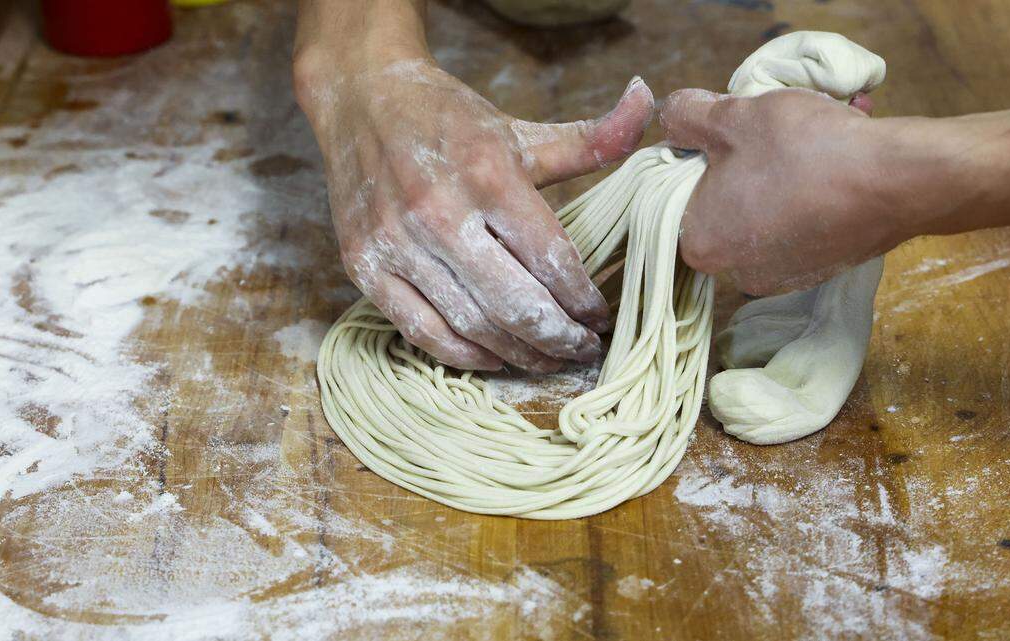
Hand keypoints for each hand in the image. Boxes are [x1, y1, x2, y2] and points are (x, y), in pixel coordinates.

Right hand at [296, 56, 652, 371]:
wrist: (362, 99)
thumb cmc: (448, 120)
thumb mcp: (521, 130)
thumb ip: (589, 137)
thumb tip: (647, 100)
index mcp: (486, 173)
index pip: (550, 258)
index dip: (583, 298)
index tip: (601, 317)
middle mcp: (438, 211)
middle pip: (514, 303)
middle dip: (559, 338)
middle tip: (583, 351)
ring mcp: (396, 243)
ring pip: (471, 324)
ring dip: (518, 353)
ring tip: (547, 360)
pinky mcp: (363, 265)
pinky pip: (421, 331)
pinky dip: (463, 355)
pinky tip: (494, 357)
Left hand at [661, 87, 887, 294]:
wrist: (895, 181)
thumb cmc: (804, 150)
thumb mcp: (734, 117)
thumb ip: (688, 117)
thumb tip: (672, 117)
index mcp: (699, 243)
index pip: (678, 196)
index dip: (700, 155)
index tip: (728, 131)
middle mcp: (735, 272)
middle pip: (723, 204)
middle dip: (744, 163)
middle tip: (770, 130)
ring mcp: (780, 276)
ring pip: (764, 211)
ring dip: (780, 174)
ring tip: (810, 138)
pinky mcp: (819, 270)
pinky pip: (799, 224)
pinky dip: (809, 193)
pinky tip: (830, 162)